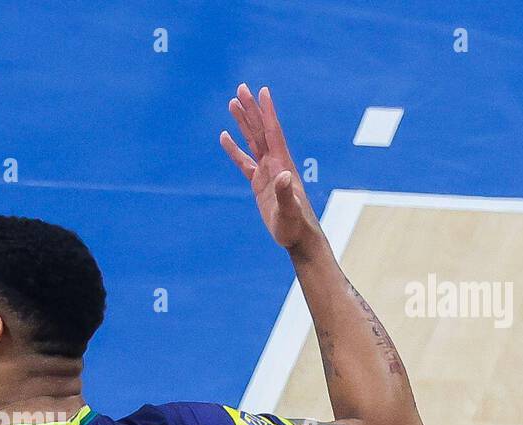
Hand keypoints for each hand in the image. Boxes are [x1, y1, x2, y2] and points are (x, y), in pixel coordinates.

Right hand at [219, 85, 321, 253]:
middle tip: (241, 88)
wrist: (298, 237)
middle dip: (251, 110)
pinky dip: (234, 149)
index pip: (273, 132)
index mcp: (282, 165)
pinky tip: (225, 137)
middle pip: (260, 130)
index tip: (262, 91)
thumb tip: (282, 175)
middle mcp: (275, 163)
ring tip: (232, 104)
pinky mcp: (259, 183)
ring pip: (252, 141)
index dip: (268, 112)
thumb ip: (286, 193)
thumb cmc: (295, 225)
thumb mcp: (289, 210)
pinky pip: (244, 162)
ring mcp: (267, 172)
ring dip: (243, 122)